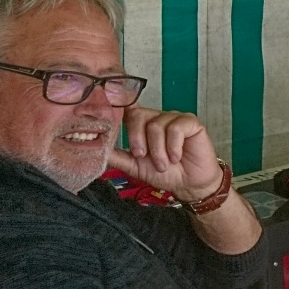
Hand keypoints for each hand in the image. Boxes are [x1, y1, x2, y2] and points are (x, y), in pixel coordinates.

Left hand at [108, 107, 223, 201]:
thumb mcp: (135, 166)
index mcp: (142, 124)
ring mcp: (174, 119)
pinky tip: (176, 156)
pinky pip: (176, 128)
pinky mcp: (191, 123)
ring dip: (158, 150)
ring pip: (156, 125)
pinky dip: (173, 146)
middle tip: (142, 156)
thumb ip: (117, 156)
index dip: (120, 106)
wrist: (189, 185)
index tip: (109, 104)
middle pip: (138, 115)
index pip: (127, 109)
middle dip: (137, 139)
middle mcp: (157, 118)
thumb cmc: (165, 173)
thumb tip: (97, 151)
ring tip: (164, 164)